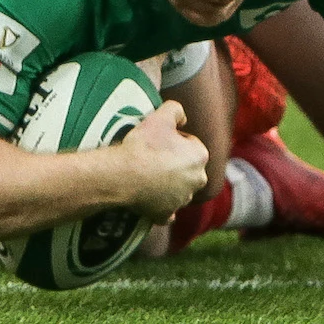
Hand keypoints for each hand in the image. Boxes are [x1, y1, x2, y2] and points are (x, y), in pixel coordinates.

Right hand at [116, 101, 208, 221]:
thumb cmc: (144, 145)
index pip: (190, 144)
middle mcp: (197, 180)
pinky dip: (161, 207)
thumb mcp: (161, 116)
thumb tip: (182, 119)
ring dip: (167, 183)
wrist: (124, 174)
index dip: (174, 139)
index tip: (159, 140)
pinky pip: (166, 211)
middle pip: (187, 168)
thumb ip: (176, 110)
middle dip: (175, 163)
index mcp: (200, 156)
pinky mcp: (166, 214)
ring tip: (147, 174)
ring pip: (178, 189)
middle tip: (153, 156)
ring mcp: (182, 199)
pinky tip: (151, 200)